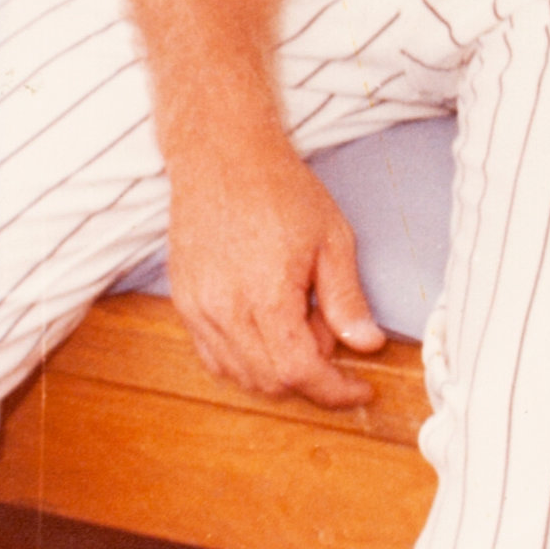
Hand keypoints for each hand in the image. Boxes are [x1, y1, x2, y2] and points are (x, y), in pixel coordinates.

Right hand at [162, 128, 385, 408]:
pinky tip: (270, 327)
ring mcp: (197, 311)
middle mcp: (223, 313)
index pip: (299, 372)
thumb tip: (366, 345)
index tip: (361, 389)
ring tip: (304, 319)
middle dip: (312, 375)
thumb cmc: (281, 191)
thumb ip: (346, 299)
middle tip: (335, 334)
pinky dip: (246, 359)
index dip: (334, 390)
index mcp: (265, 299)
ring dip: (278, 369)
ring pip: (240, 374)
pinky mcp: (183, 304)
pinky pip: (213, 356)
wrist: (222, 159)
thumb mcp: (332, 240)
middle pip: (269, 380)